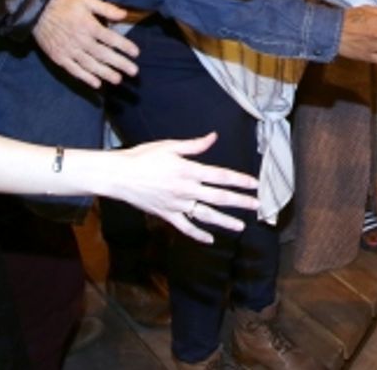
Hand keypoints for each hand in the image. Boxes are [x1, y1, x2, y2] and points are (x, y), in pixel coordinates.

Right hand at [33, 0, 139, 88]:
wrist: (37, 13)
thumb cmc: (65, 5)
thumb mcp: (86, 0)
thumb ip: (106, 7)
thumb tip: (124, 14)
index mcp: (88, 25)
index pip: (110, 38)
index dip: (124, 46)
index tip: (136, 53)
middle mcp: (80, 40)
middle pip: (103, 54)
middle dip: (119, 64)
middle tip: (134, 72)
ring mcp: (69, 51)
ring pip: (90, 65)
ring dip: (105, 73)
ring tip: (118, 80)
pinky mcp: (59, 58)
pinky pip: (74, 70)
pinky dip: (85, 78)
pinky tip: (97, 84)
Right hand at [104, 134, 259, 243]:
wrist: (119, 175)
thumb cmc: (143, 157)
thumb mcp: (170, 146)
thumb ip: (194, 145)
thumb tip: (214, 137)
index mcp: (188, 170)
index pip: (220, 176)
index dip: (239, 180)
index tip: (255, 184)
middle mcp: (186, 189)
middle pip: (218, 197)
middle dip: (240, 202)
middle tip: (257, 206)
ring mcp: (177, 204)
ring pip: (206, 215)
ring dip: (225, 221)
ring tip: (241, 227)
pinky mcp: (167, 214)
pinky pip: (185, 227)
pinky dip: (198, 234)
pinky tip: (210, 239)